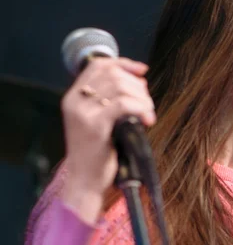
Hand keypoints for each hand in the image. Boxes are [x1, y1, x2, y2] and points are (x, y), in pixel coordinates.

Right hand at [60, 57, 155, 223]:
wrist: (85, 181)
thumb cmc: (98, 150)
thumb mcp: (101, 118)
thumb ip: (113, 97)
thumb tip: (140, 77)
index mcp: (74, 96)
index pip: (98, 65)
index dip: (124, 64)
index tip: (142, 71)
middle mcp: (75, 100)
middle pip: (113, 73)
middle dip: (137, 85)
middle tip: (147, 103)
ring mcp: (83, 112)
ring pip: (119, 86)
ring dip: (141, 97)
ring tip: (147, 113)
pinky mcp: (94, 125)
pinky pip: (123, 104)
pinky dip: (140, 108)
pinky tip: (147, 119)